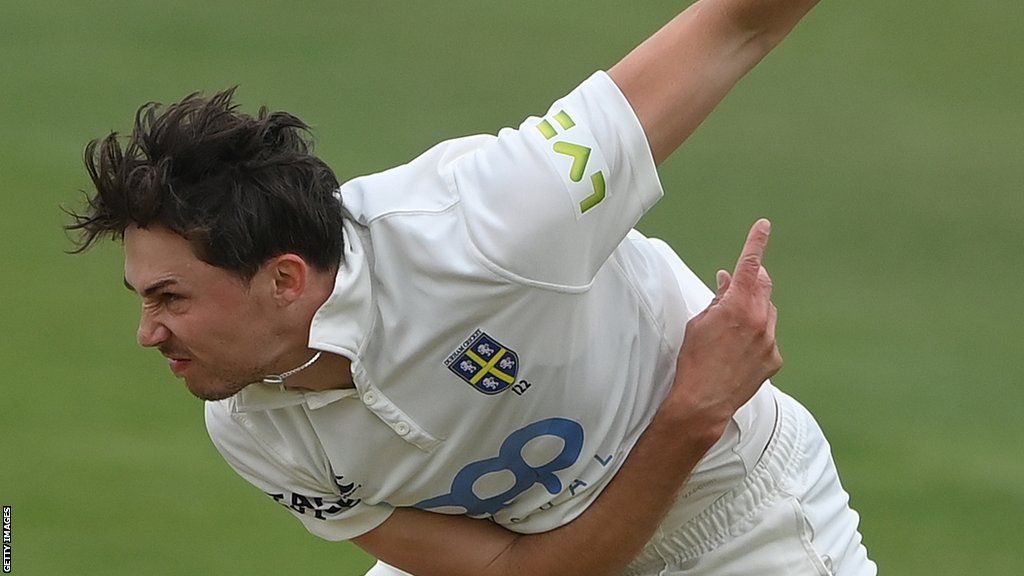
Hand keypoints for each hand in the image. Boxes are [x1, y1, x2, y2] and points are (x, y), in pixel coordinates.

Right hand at [667, 218, 781, 444]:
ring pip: (768, 311)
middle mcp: (760, 320)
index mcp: (738, 306)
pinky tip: (739, 351)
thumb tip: (728, 280)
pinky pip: (769, 337)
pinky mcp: (774, 359)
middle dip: (752, 279)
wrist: (703, 401)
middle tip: (737, 282)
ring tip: (732, 328)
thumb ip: (719, 298)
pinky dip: (758, 336)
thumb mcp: (700, 322)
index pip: (749, 265)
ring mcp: (770, 341)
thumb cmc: (694, 359)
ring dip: (754, 310)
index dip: (756, 242)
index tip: (764, 225)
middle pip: (763, 285)